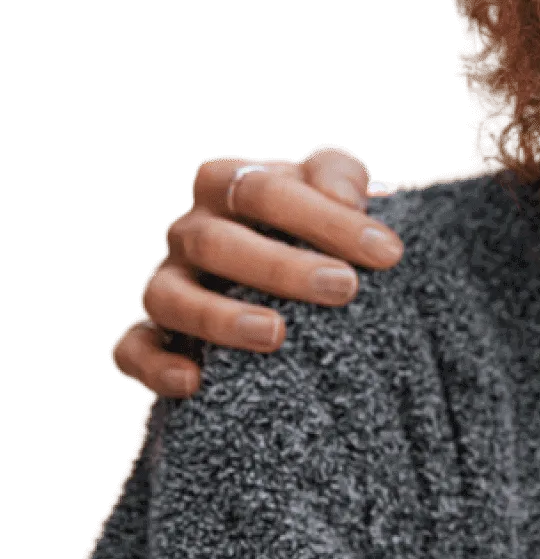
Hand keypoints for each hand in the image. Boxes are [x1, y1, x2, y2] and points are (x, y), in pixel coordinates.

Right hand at [109, 148, 404, 397]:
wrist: (293, 280)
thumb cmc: (318, 228)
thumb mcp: (335, 191)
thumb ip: (341, 177)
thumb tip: (346, 197)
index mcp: (229, 187)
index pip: (264, 191)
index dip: (324, 218)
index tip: (388, 252)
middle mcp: (190, 233)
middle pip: (216, 241)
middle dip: (282, 266)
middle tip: (344, 288)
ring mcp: (166, 284)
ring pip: (172, 296)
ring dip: (220, 317)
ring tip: (277, 335)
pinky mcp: (151, 336)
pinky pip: (134, 350)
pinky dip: (157, 365)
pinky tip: (195, 381)